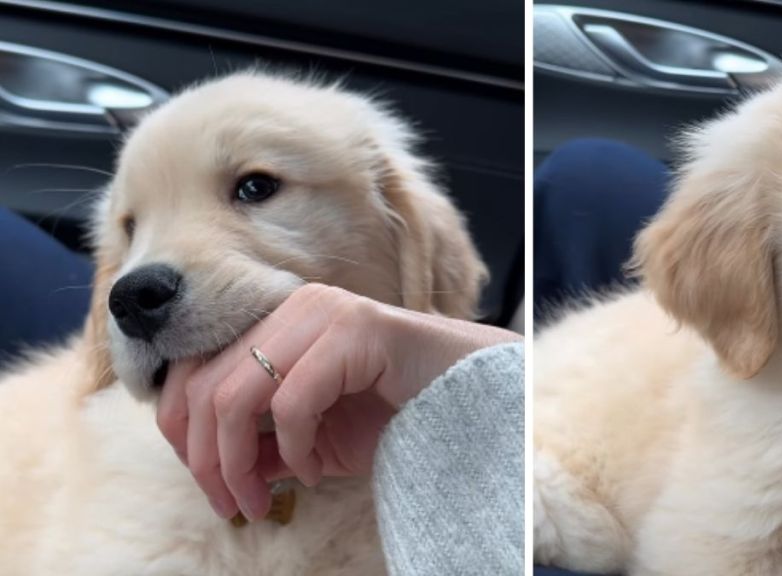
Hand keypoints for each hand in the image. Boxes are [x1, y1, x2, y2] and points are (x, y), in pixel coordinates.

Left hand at [156, 283, 519, 520]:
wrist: (470, 394)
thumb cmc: (395, 412)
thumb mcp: (315, 438)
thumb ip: (266, 443)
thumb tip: (218, 471)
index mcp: (276, 322)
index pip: (193, 372)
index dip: (184, 435)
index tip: (212, 488)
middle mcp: (292, 308)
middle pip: (205, 387)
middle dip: (207, 460)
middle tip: (232, 505)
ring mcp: (322, 313)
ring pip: (236, 394)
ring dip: (238, 462)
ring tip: (260, 500)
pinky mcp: (354, 329)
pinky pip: (293, 401)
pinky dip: (294, 449)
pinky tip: (316, 472)